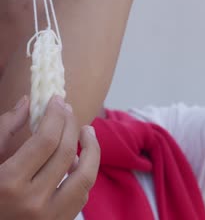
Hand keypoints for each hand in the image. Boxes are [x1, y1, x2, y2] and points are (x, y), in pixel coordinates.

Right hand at [0, 95, 99, 219]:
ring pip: (85, 176)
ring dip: (91, 150)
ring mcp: (50, 217)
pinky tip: (78, 161)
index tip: (57, 101)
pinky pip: (82, 195)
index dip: (55, 116)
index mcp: (8, 184)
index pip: (45, 141)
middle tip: (69, 110)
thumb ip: (4, 131)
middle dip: (70, 125)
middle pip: (66, 153)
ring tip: (87, 131)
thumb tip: (28, 102)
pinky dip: (83, 174)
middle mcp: (32, 202)